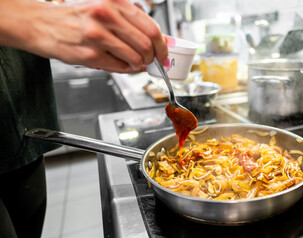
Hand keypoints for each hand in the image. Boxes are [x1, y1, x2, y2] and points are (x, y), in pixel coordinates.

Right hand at [0, 0, 167, 72]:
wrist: (42, 24)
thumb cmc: (75, 17)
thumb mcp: (104, 8)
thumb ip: (129, 20)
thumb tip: (156, 39)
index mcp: (114, 1)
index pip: (151, 27)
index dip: (162, 45)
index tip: (163, 53)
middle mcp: (106, 15)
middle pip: (147, 44)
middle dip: (153, 57)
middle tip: (150, 60)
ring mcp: (97, 36)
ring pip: (135, 58)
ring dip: (139, 65)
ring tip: (134, 63)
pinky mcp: (89, 54)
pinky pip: (119, 67)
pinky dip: (126, 69)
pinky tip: (121, 64)